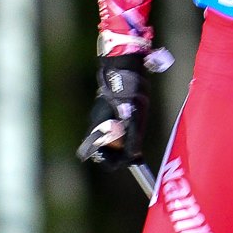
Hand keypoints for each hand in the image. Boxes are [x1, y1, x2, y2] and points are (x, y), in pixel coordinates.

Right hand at [78, 54, 149, 168]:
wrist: (123, 68)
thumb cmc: (128, 94)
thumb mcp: (134, 120)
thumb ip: (133, 140)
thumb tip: (133, 157)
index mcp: (98, 130)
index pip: (103, 159)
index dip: (118, 163)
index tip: (132, 161)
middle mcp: (95, 125)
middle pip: (106, 150)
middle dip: (121, 153)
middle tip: (137, 150)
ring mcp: (98, 116)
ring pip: (110, 138)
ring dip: (123, 141)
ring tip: (136, 132)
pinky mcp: (104, 109)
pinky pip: (112, 127)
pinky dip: (122, 130)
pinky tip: (132, 121)